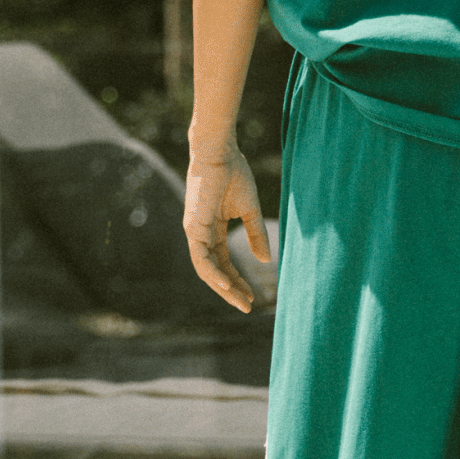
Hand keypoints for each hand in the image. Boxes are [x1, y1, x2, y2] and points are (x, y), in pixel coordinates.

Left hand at [184, 139, 271, 313]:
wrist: (220, 152)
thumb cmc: (234, 173)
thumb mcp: (249, 210)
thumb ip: (256, 235)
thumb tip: (266, 260)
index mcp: (212, 229)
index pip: (223, 262)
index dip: (237, 280)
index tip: (252, 296)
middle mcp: (200, 234)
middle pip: (214, 271)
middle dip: (231, 290)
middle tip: (247, 306)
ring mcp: (194, 231)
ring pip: (205, 269)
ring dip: (223, 287)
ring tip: (240, 301)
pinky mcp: (193, 226)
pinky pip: (201, 257)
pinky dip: (213, 273)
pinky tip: (226, 285)